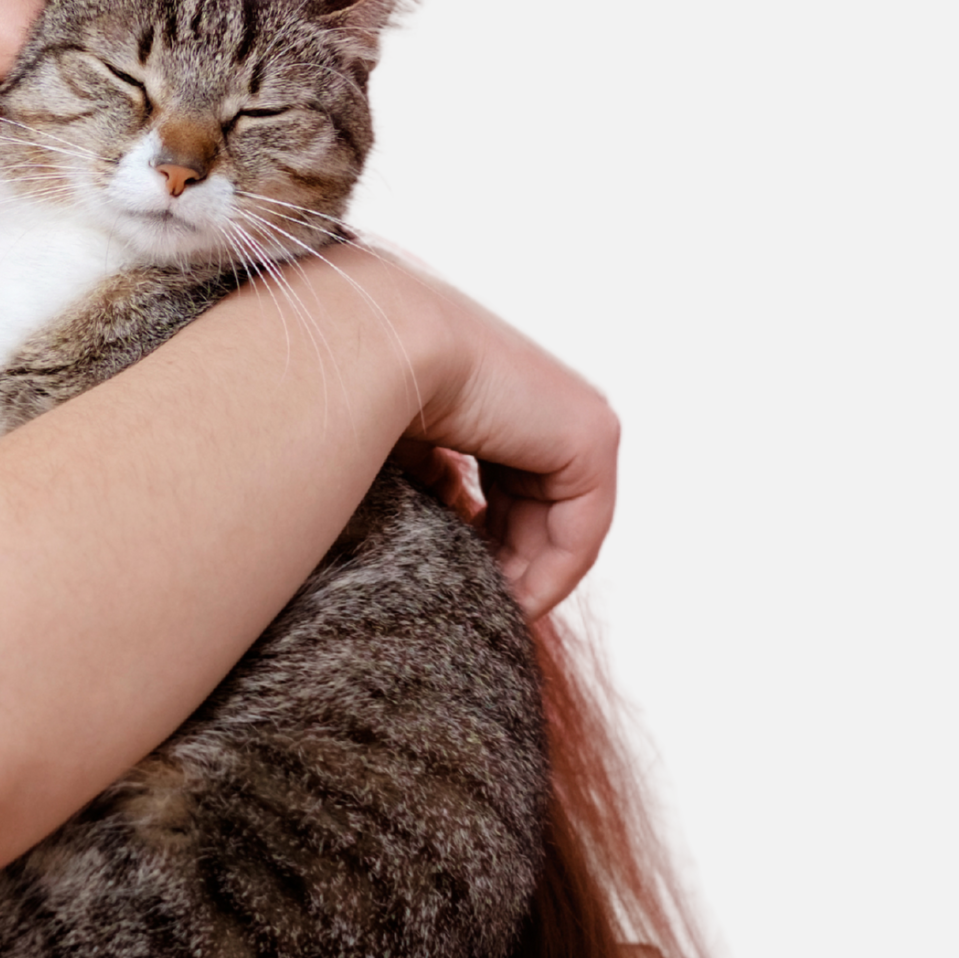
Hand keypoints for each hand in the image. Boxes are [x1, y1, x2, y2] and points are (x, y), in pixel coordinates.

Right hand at [363, 247, 620, 617]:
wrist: (379, 344)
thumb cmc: (367, 387)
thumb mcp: (408, 448)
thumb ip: (433, 483)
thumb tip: (444, 528)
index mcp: (503, 393)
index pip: (508, 484)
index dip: (482, 542)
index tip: (449, 586)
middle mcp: (547, 402)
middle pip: (537, 511)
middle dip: (504, 565)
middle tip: (469, 611)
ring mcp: (577, 416)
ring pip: (563, 527)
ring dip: (524, 577)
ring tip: (482, 613)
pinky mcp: (591, 438)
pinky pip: (582, 532)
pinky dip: (549, 575)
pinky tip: (506, 603)